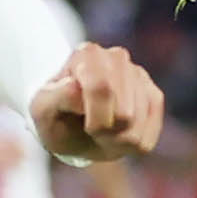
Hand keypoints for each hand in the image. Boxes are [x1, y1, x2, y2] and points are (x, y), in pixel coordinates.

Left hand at [29, 45, 166, 162]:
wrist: (68, 124)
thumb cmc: (54, 115)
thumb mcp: (42, 110)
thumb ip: (56, 98)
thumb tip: (75, 86)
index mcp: (87, 54)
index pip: (102, 89)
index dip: (93, 121)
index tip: (80, 125)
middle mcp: (117, 58)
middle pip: (125, 113)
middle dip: (105, 131)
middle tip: (88, 128)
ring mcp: (139, 76)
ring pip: (138, 125)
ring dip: (116, 139)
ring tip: (100, 130)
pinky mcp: (154, 97)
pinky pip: (150, 133)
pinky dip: (130, 143)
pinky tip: (116, 133)